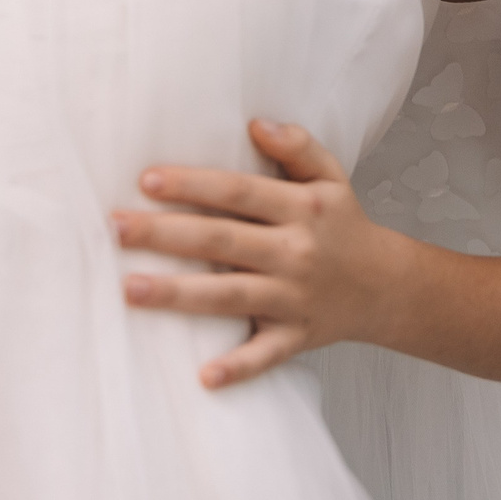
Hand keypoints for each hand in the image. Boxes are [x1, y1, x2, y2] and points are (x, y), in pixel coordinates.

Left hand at [112, 119, 412, 388]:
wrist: (386, 286)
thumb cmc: (343, 225)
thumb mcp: (331, 177)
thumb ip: (297, 146)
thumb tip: (256, 122)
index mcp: (302, 208)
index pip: (238, 192)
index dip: (193, 185)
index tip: (147, 180)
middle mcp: (296, 252)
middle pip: (221, 241)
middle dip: (165, 234)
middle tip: (114, 228)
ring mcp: (294, 298)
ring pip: (229, 296)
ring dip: (178, 295)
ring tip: (129, 289)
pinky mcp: (296, 337)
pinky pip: (264, 355)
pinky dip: (238, 368)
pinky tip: (203, 377)